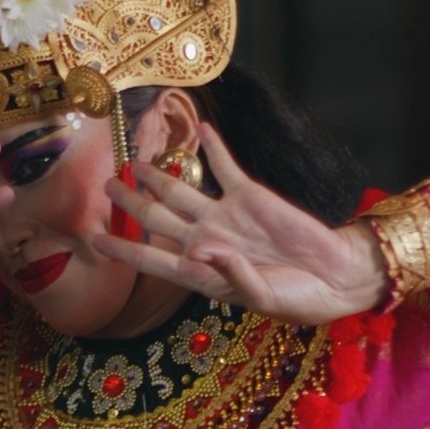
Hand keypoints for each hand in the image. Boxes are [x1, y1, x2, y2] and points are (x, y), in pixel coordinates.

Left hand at [97, 122, 387, 324]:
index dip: (124, 249)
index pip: (153, 259)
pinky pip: (227, 168)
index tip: (94, 240)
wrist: (335, 277)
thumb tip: (199, 248)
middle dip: (131, 201)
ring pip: (182, 190)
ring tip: (134, 158)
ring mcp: (227, 216)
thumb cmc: (297, 298)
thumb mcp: (261, 296)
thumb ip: (229, 274)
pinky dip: (213, 149)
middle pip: (158, 216)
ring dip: (158, 174)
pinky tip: (200, 131)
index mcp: (202, 272)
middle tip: (107, 183)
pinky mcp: (252, 196)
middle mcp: (207, 241)